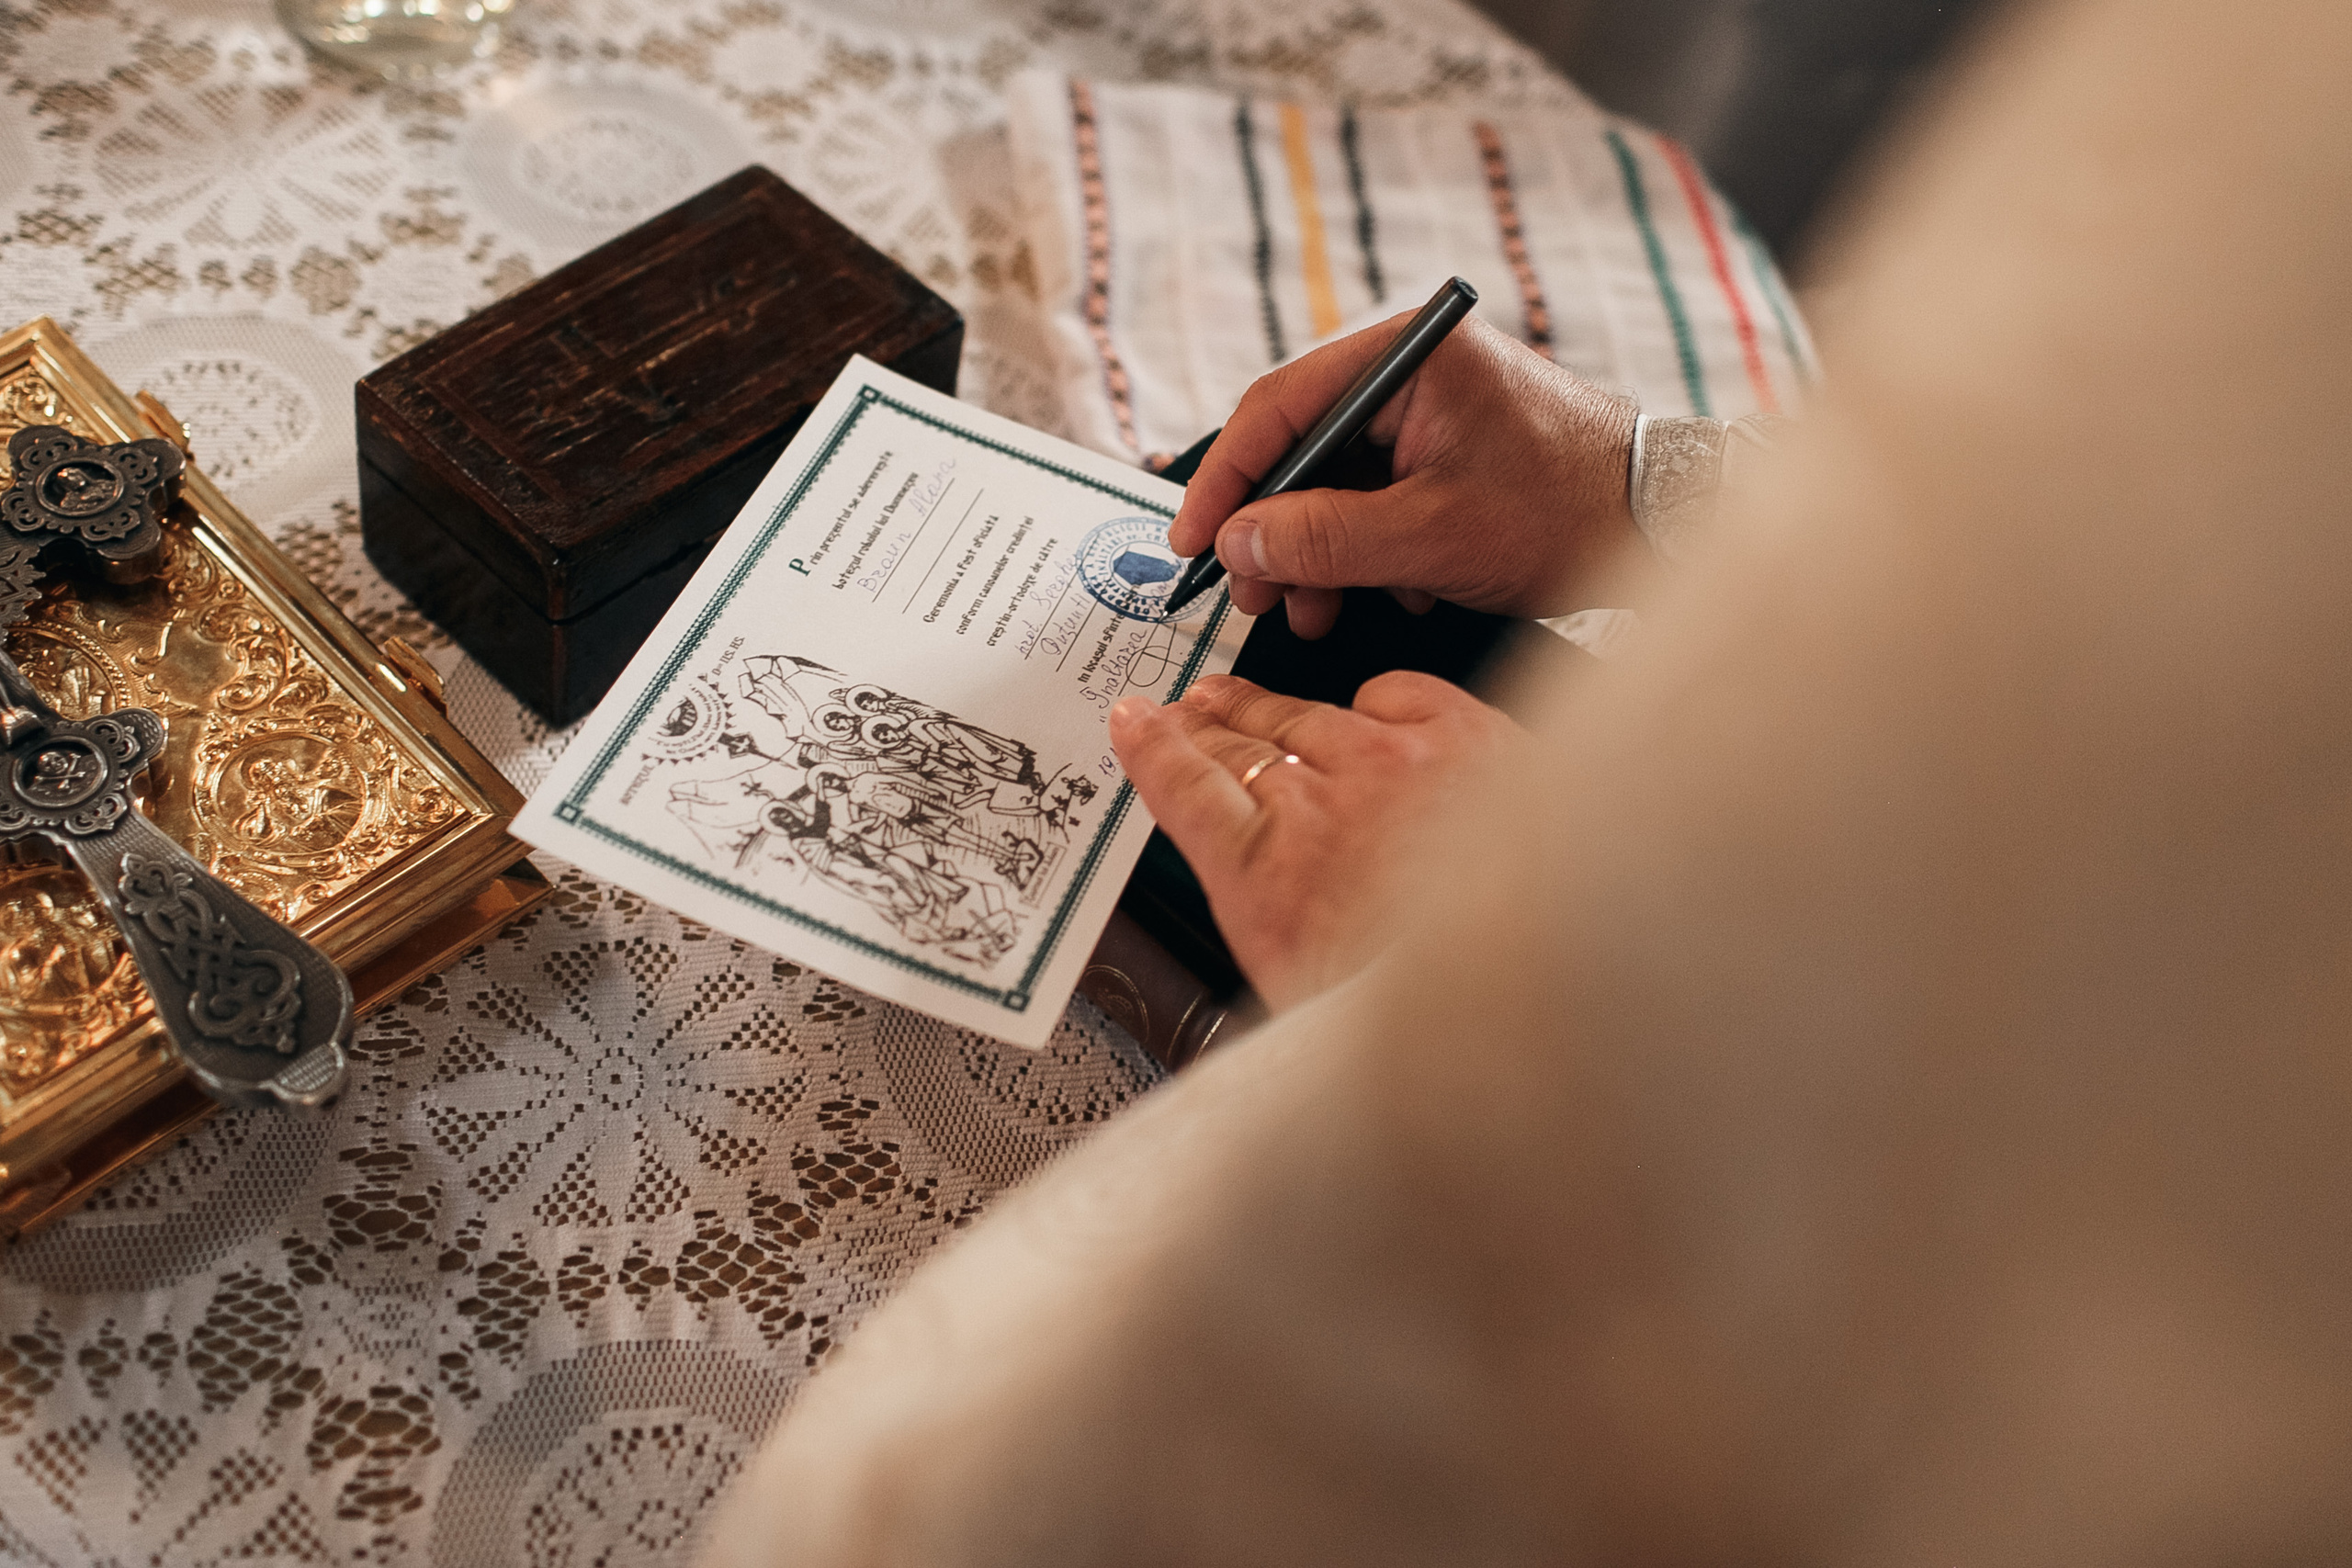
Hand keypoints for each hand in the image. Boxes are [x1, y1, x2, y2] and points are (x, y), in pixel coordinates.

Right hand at [1108, 671, 1522, 1011]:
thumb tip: (1268, 908)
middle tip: (1188, 710)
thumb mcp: (1306, 992)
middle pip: (1244, 745)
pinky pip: (1399, 694)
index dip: (1154, 750)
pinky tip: (1365, 700)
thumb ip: (1274, 926)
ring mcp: (1395, 765)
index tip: (1137, 725)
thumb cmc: (1427, 1008)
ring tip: (1245, 699)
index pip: (1186, 788)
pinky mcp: (1466, 740)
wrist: (1550, 996)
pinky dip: (1375, 699)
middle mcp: (1322, 806)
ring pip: (1312, 716)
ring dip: (1271, 706)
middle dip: (1208, 725)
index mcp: (1268, 877)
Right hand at [1170, 311, 1638, 638]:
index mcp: (1409, 356)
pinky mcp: (1454, 448)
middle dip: (1273, 531)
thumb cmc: (1568, 514)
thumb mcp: (1430, 537)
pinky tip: (1387, 593)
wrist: (1669, 527)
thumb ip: (1323, 539)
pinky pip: (1380, 495)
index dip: (1225, 481)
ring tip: (1312, 611)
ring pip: (1338, 481)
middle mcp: (1416, 368)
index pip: (1279, 406)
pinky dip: (1368, 549)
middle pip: (1303, 447)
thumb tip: (1237, 545)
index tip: (1195, 543)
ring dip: (1318, 553)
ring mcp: (1436, 408)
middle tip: (1252, 595)